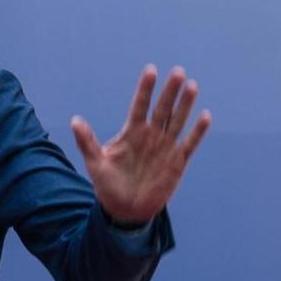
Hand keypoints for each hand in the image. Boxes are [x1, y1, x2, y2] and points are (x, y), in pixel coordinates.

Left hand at [70, 64, 210, 224]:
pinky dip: (197, 131)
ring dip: (185, 105)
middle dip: (169, 91)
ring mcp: (165, 147)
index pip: (139, 106)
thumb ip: (87, 142)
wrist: (125, 210)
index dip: (145, 89)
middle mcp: (150, 136)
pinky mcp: (177, 161)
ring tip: (192, 86)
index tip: (150, 70)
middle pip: (162, 109)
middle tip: (178, 71)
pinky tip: (205, 116)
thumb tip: (74, 120)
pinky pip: (189, 143)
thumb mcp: (95, 163)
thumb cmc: (108, 185)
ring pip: (177, 121)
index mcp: (131, 132)